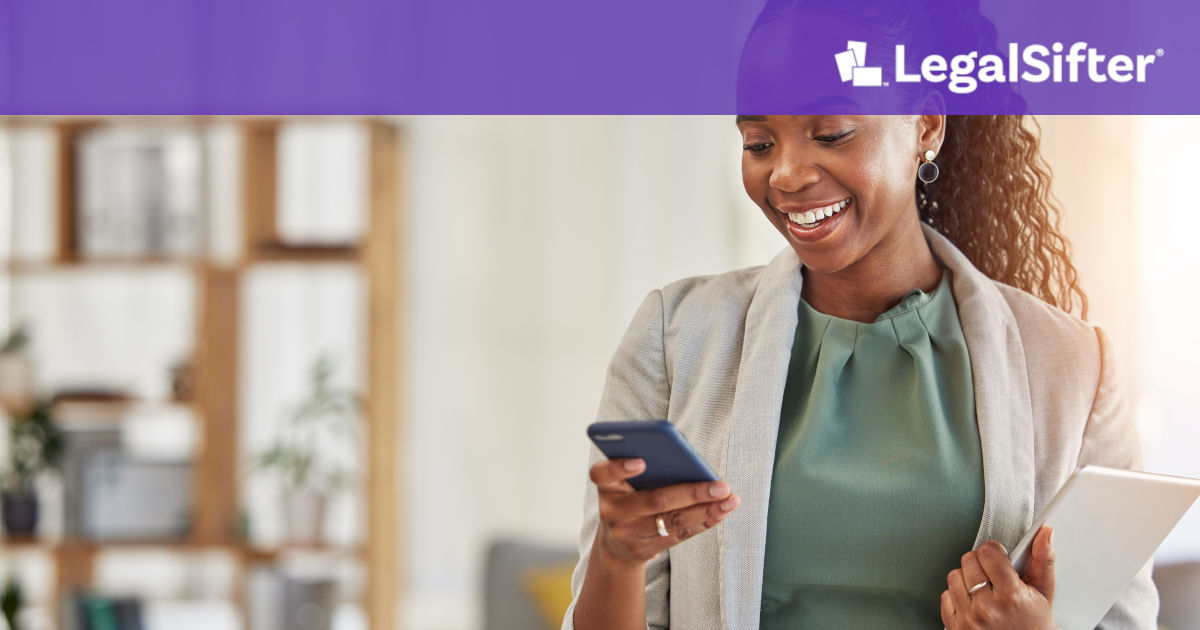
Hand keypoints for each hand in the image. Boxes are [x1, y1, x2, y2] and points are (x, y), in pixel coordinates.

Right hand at [589, 457, 739, 567]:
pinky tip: (721, 512)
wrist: (616, 543)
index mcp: (606, 486)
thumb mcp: (626, 482)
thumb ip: (647, 468)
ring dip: (706, 510)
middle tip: (721, 485)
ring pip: (673, 521)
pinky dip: (703, 522)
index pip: (602, 474)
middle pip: (655, 500)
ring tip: (730, 499)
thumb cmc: (630, 497)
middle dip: (693, 492)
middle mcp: (611, 511)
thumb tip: (689, 462)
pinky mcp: (642, 551)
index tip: (641, 461)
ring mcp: (627, 534)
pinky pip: (679, 536)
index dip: (619, 468)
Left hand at [940, 526, 1055, 629]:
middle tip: (992, 575)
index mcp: (1012, 596)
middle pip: (969, 561)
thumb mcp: (1044, 592)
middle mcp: (987, 609)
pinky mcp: (956, 627)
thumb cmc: (1034, 623)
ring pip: (954, 576)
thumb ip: (1044, 559)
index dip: (993, 551)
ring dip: (967, 579)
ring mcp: (969, 619)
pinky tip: (973, 602)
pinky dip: (956, 596)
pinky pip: (945, 596)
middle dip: (980, 563)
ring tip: (983, 589)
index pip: (988, 553)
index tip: (998, 556)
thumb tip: (1045, 532)